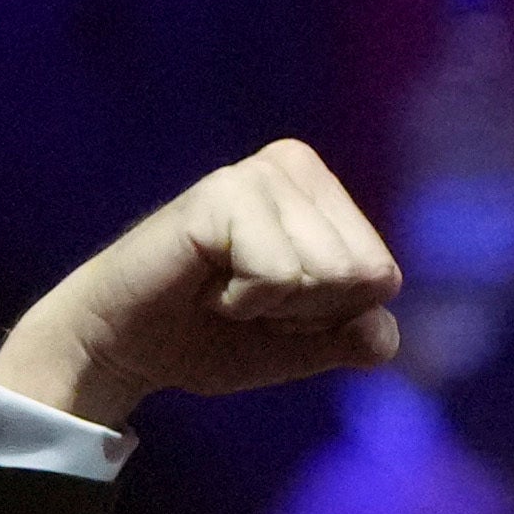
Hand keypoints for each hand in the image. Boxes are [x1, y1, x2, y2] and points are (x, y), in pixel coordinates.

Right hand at [0, 139, 410, 426]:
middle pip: (364, 275)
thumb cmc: (217, 336)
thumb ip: (362, 336)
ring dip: (275, 306)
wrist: (129, 347)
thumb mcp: (311, 344)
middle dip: (307, 310)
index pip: (383, 279)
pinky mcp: (221, 194)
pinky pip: (280, 275)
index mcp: (323, 191)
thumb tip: (382, 329)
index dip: (332, 315)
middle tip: (245, 296)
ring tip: (225, 287)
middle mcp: (295, 166)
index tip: (274, 304)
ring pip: (329, 274)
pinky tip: (207, 283)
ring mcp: (257, 174)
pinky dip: (246, 301)